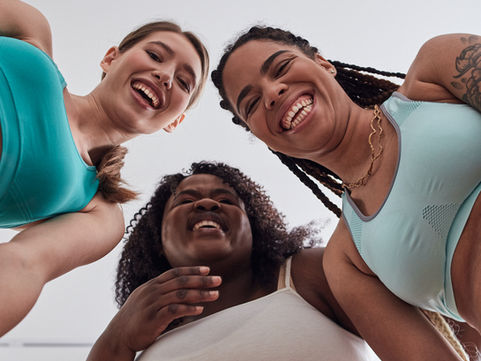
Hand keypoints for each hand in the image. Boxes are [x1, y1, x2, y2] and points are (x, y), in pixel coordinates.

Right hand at [103, 266, 220, 354]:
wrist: (117, 336)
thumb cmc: (135, 319)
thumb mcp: (146, 299)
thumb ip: (160, 292)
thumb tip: (179, 288)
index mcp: (151, 285)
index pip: (175, 273)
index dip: (192, 270)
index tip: (207, 269)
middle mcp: (152, 291)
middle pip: (181, 281)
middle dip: (202, 280)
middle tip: (219, 280)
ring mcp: (152, 304)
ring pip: (181, 294)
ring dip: (201, 294)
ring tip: (216, 295)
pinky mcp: (152, 318)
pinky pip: (174, 310)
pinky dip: (189, 308)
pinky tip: (200, 309)